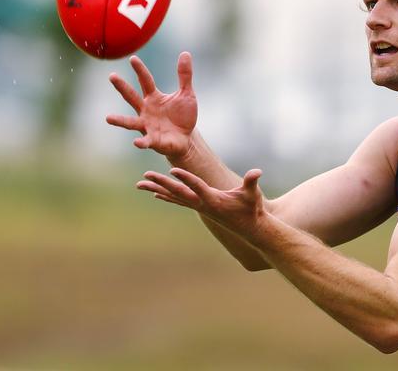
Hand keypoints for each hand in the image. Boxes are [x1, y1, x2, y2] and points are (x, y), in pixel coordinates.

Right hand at [106, 52, 197, 158]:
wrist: (186, 138)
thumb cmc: (183, 116)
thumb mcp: (187, 94)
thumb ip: (185, 76)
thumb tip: (185, 53)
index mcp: (154, 97)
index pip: (145, 81)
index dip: (140, 70)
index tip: (133, 58)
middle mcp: (146, 110)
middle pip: (132, 97)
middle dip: (122, 87)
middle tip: (112, 76)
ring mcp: (147, 126)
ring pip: (131, 122)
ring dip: (120, 120)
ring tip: (108, 118)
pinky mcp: (153, 140)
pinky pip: (145, 141)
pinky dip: (141, 142)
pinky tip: (136, 142)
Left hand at [137, 167, 266, 235]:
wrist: (250, 227)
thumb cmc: (252, 208)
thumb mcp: (253, 194)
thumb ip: (252, 182)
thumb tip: (257, 172)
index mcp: (213, 199)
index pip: (196, 186)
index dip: (185, 178)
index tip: (171, 170)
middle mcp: (202, 204)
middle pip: (178, 191)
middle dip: (162, 183)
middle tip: (145, 175)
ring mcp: (199, 207)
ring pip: (174, 196)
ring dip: (157, 189)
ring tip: (140, 183)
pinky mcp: (199, 208)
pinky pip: (178, 201)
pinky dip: (166, 196)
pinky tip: (155, 194)